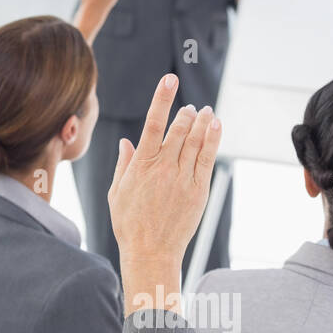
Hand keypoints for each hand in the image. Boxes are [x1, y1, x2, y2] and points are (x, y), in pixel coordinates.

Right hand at [107, 74, 221, 314]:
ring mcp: (183, 178)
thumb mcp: (117, 192)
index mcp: (140, 165)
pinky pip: (208, 157)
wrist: (151, 252)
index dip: (162, 99)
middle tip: (190, 107)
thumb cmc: (129, 223)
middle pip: (179, 129)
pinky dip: (212, 139)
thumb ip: (123, 164)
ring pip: (195, 140)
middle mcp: (163, 167)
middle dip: (185, 113)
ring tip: (206, 110)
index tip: (168, 79)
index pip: (153, 123)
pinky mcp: (198, 190)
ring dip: (202, 121)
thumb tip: (127, 141)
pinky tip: (215, 126)